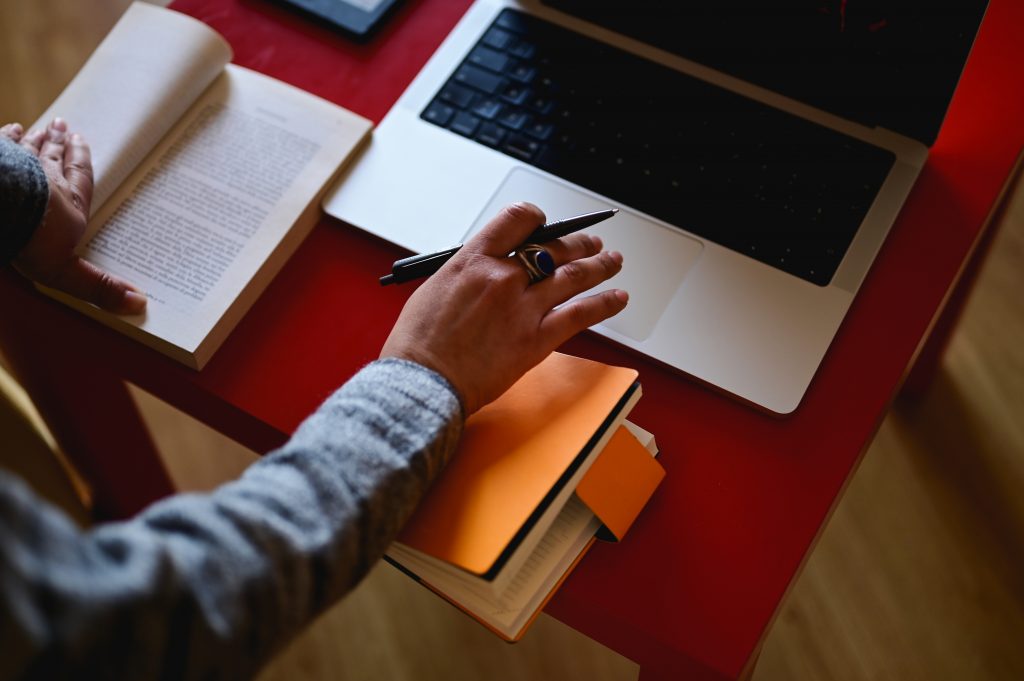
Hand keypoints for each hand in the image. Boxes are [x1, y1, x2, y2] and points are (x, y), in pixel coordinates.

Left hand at [1, 119, 145, 313]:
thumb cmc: (31, 239)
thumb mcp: (65, 272)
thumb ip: (98, 286)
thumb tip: (140, 305)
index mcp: (69, 204)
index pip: (80, 177)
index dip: (82, 160)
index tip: (82, 141)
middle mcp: (47, 180)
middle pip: (54, 158)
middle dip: (60, 144)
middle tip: (63, 127)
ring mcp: (17, 167)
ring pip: (30, 148)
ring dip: (38, 139)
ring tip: (44, 127)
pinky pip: (3, 143)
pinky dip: (8, 136)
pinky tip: (12, 129)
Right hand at [380, 202, 627, 413]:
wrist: (423, 383)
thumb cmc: (418, 344)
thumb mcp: (435, 289)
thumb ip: (468, 274)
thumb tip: (487, 271)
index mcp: (473, 260)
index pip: (517, 220)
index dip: (537, 218)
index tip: (545, 224)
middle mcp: (502, 277)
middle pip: (553, 248)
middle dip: (577, 243)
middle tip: (590, 242)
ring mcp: (524, 308)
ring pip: (574, 276)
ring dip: (599, 265)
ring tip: (612, 260)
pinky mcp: (537, 339)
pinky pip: (581, 314)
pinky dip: (604, 304)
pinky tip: (618, 298)